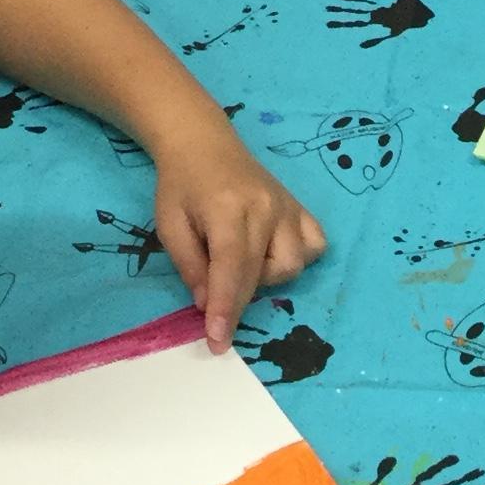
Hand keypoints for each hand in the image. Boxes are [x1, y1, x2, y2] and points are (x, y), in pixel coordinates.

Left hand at [150, 122, 324, 348]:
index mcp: (227, 208)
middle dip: (239, 303)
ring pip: (293, 264)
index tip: (218, 340)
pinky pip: (314, 246)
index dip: (226, 307)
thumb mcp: (170, 225)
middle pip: (262, 272)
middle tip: (214, 309)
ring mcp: (288, 207)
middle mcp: (265, 207)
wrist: (204, 144)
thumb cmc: (181, 186)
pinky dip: (297, 259)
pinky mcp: (300, 208)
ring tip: (242, 265)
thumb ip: (189, 265)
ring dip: (267, 278)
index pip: (231, 266)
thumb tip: (208, 304)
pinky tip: (272, 254)